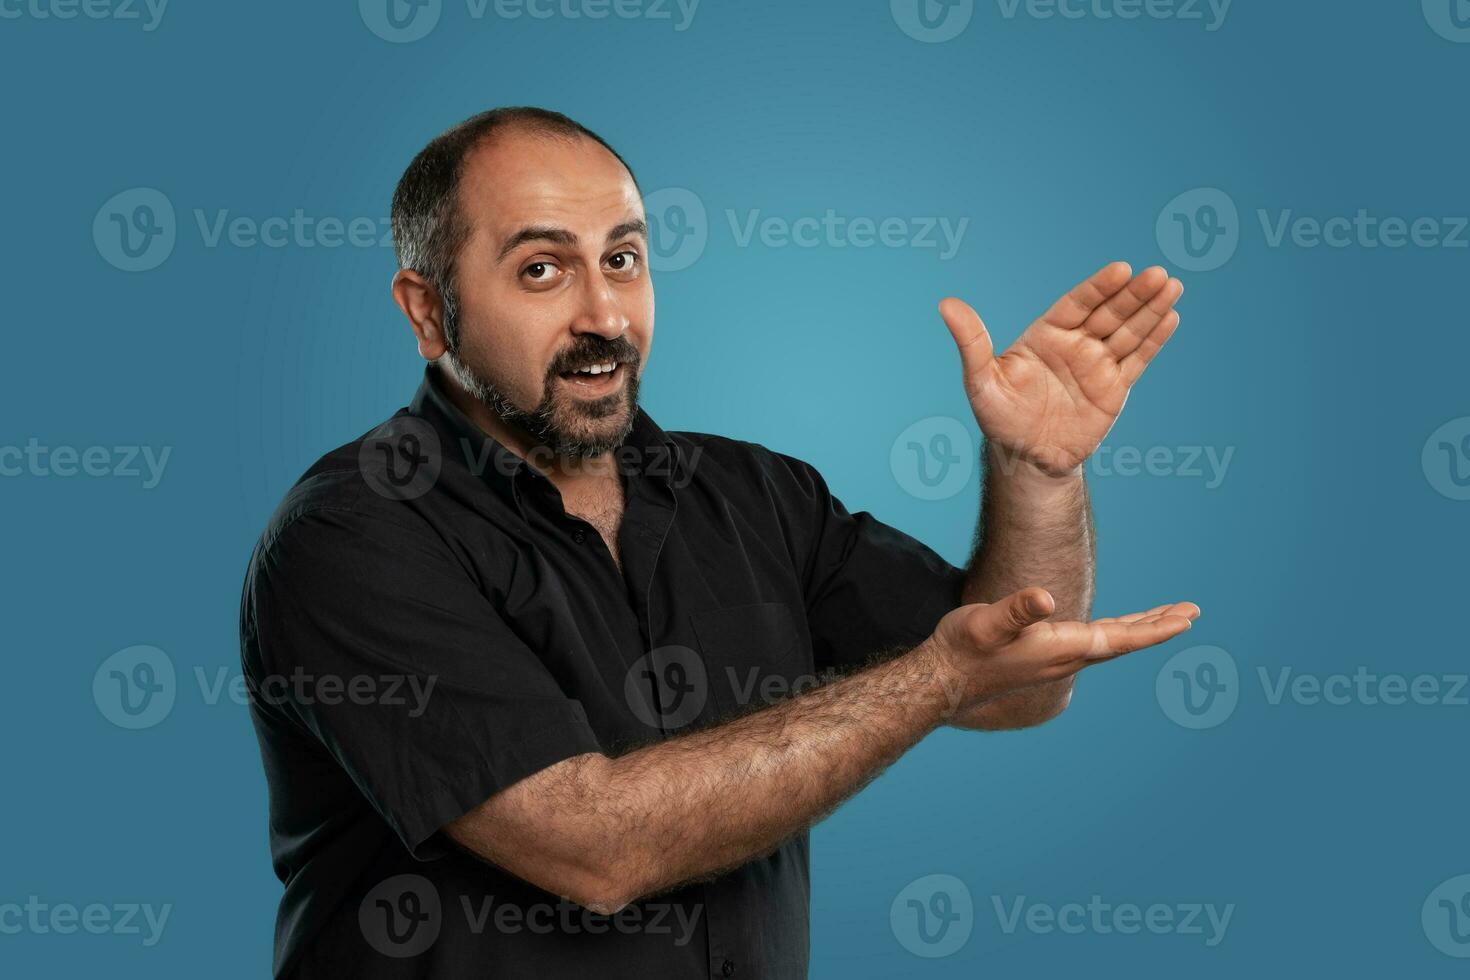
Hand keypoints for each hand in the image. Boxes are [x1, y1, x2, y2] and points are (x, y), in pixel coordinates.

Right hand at [922, 587, 1199, 715]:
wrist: (942, 680)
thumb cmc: (963, 649)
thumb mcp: (986, 623)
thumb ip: (1016, 611)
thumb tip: (1047, 600)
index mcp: (1061, 648)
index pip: (1120, 637)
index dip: (1155, 627)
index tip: (1187, 618)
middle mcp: (1066, 657)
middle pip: (1123, 640)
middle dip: (1158, 625)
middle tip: (1191, 612)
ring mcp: (1056, 660)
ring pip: (1110, 642)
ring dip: (1140, 627)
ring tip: (1165, 616)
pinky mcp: (1044, 657)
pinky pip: (1093, 643)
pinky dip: (1115, 632)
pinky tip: (1114, 628)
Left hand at [939, 263, 1183, 476]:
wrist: (1027, 459)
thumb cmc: (1000, 419)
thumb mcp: (981, 381)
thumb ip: (971, 342)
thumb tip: (946, 303)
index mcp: (1046, 335)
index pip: (1077, 303)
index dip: (1099, 287)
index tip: (1121, 269)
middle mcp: (1075, 344)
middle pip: (1109, 313)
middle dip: (1133, 294)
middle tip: (1157, 274)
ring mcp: (1097, 364)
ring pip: (1128, 332)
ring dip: (1151, 310)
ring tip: (1172, 286)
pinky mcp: (1114, 388)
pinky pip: (1137, 360)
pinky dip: (1155, 340)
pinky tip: (1171, 317)